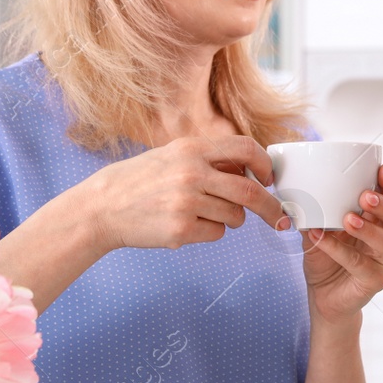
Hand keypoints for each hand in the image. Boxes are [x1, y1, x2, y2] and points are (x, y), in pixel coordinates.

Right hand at [82, 135, 287, 252]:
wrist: (102, 207)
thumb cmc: (140, 181)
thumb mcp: (172, 155)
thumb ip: (209, 159)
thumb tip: (252, 170)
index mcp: (192, 149)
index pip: (246, 148)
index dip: (266, 165)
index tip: (271, 179)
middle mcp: (191, 172)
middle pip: (250, 191)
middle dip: (271, 208)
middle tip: (280, 218)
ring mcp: (186, 202)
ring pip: (235, 216)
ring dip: (230, 219)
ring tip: (203, 213)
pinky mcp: (181, 229)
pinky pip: (217, 233)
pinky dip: (210, 232)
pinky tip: (186, 225)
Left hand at [302, 163, 382, 325]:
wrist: (325, 298)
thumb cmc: (328, 259)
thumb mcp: (323, 230)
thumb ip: (320, 212)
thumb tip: (302, 190)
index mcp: (382, 221)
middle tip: (365, 195)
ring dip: (368, 229)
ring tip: (348, 218)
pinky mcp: (376, 281)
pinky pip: (358, 264)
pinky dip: (338, 250)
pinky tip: (321, 238)